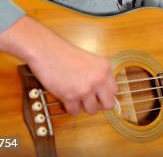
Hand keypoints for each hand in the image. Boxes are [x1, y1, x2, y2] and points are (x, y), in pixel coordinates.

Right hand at [0, 16, 116, 115]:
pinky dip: (70, 108)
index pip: (114, 91)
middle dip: (98, 104)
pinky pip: (75, 111)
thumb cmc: (66, 55)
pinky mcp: (70, 96)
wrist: (48, 51)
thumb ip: (100, 75)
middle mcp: (99, 79)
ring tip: (76, 98)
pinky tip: (67, 99)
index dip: (105, 95)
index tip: (98, 95)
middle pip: (107, 104)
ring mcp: (85, 89)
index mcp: (106, 69)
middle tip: (89, 101)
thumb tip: (104, 94)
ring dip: (84, 107)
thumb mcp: (92, 61)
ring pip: (92, 110)